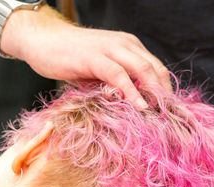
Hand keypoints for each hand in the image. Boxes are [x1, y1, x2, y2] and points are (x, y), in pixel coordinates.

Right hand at [1, 6, 170, 108]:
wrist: (41, 40)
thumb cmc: (71, 59)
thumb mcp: (101, 72)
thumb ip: (118, 85)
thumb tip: (134, 110)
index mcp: (130, 47)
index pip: (157, 69)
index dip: (166, 91)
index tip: (171, 114)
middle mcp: (125, 45)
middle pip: (156, 70)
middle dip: (166, 95)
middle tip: (172, 120)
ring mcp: (110, 49)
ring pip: (142, 69)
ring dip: (154, 94)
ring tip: (160, 116)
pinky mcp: (94, 57)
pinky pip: (118, 75)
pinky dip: (131, 91)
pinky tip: (138, 107)